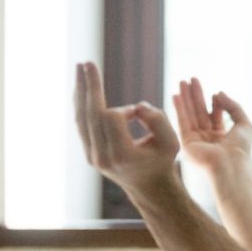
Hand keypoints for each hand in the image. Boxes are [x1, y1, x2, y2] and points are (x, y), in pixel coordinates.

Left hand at [74, 62, 180, 195]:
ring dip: (80, 92)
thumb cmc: (162, 161)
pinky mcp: (89, 154)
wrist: (149, 188)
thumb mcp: (171, 141)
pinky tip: (81, 88)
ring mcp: (92, 156)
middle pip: (90, 114)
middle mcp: (102, 156)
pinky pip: (82, 124)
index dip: (125, 108)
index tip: (137, 114)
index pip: (112, 117)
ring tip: (80, 69)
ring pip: (81, 118)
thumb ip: (157, 119)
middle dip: (89, 86)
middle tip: (86, 62)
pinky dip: (82, 104)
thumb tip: (135, 106)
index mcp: (122, 154)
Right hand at [173, 78, 251, 174]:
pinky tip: (176, 95)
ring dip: (185, 98)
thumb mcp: (244, 123)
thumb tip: (218, 93)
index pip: (215, 116)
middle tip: (190, 79)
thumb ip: (233, 106)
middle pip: (200, 112)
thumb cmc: (240, 149)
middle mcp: (207, 139)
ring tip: (181, 82)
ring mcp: (196, 141)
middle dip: (195, 96)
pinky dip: (179, 108)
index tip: (213, 93)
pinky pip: (182, 122)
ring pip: (190, 114)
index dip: (214, 104)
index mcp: (222, 137)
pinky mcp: (186, 143)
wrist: (230, 165)